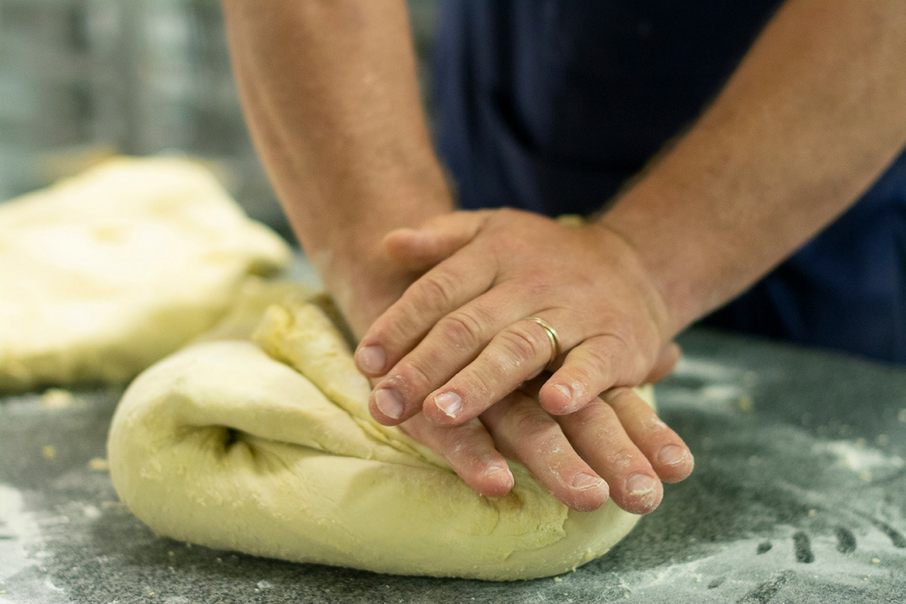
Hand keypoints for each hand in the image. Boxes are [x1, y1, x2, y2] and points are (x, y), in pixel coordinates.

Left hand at [354, 208, 692, 511]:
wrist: (634, 264)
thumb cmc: (544, 258)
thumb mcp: (493, 231)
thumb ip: (442, 238)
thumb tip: (386, 242)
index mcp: (493, 254)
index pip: (436, 290)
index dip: (398, 326)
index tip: (364, 364)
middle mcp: (530, 281)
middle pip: (468, 325)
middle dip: (423, 368)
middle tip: (385, 406)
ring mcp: (575, 311)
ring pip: (520, 347)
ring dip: (479, 382)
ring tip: (440, 414)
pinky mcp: (617, 341)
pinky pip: (594, 362)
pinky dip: (576, 383)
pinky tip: (552, 405)